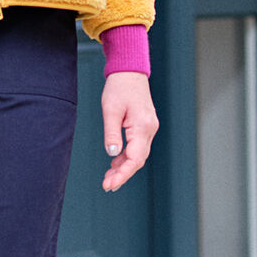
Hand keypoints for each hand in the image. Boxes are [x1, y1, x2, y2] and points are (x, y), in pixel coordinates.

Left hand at [100, 72, 157, 191]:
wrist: (130, 71)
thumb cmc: (119, 87)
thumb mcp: (110, 110)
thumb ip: (112, 133)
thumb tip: (112, 154)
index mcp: (142, 126)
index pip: (135, 159)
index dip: (122, 175)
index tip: (109, 185)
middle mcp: (150, 129)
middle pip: (138, 160)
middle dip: (122, 174)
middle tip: (106, 185)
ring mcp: (149, 128)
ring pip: (139, 155)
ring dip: (124, 167)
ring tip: (108, 177)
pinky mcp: (145, 126)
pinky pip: (138, 147)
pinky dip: (127, 157)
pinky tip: (115, 162)